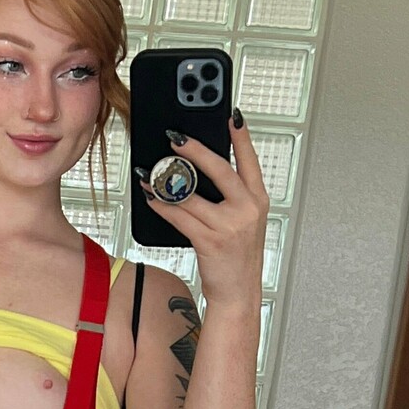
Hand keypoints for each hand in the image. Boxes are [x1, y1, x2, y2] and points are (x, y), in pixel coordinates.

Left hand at [139, 115, 268, 306]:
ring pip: (193, 196)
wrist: (238, 292)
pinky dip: (162, 207)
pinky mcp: (210, 241)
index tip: (233, 116)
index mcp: (258, 200)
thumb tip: (197, 173)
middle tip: (176, 137)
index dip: (242, 138)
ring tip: (150, 173)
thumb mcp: (243, 222)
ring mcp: (229, 225)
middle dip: (195, 150)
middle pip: (220, 170)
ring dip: (166, 183)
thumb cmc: (237, 257)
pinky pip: (180, 217)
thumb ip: (229, 197)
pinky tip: (151, 199)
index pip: (250, 161)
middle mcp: (247, 209)